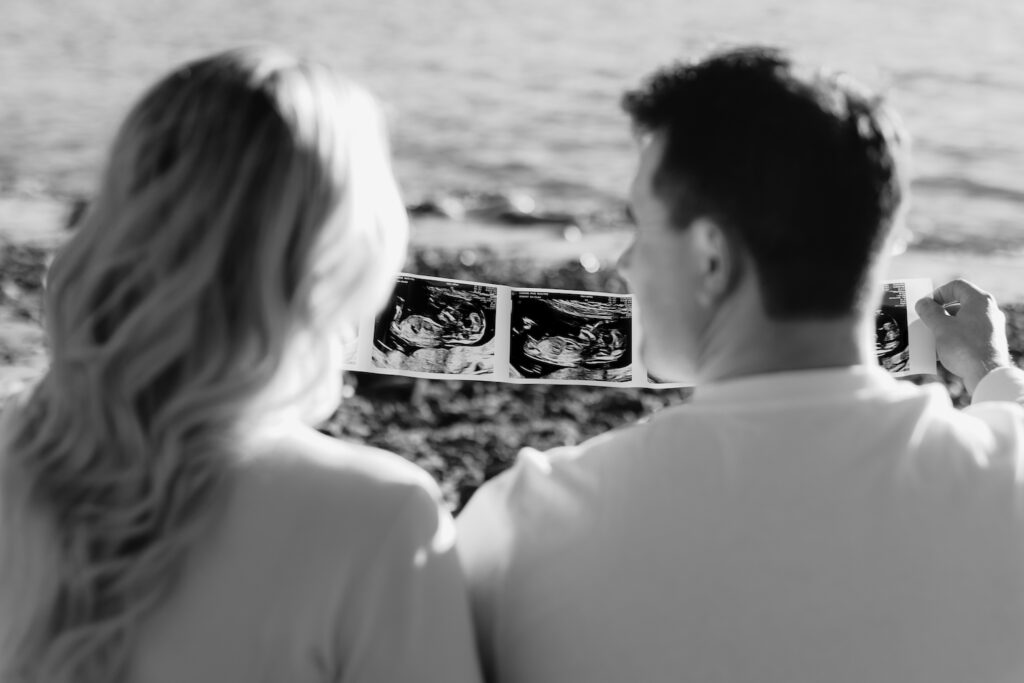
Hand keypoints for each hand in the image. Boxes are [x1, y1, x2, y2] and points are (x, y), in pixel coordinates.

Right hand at [915, 279, 1010, 394]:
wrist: (986, 375)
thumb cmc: (964, 348)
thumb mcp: (940, 327)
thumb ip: (929, 311)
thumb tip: (922, 303)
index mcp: (979, 301)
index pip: (956, 286)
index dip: (938, 292)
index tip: (927, 306)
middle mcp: (989, 310)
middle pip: (959, 303)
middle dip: (939, 312)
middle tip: (926, 321)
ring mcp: (991, 326)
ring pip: (962, 319)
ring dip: (944, 326)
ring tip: (931, 338)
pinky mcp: (989, 341)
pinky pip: (968, 333)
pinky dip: (953, 337)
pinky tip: (941, 350)